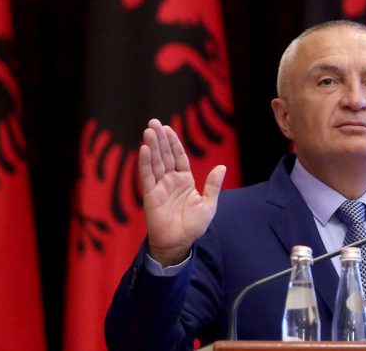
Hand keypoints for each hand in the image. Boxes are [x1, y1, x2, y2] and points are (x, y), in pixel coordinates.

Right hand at [139, 119, 225, 266]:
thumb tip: (221, 167)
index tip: (168, 128)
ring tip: (148, 130)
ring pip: (155, 162)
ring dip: (151, 146)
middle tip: (153, 122)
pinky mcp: (151, 195)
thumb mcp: (209, 204)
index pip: (178, 157)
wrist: (179, 243)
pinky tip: (144, 149)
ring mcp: (160, 187)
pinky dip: (145, 163)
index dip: (173, 143)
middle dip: (160, 139)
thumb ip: (213, 185)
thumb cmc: (193, 226)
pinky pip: (147, 176)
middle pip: (164, 156)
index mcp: (184, 180)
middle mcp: (170, 181)